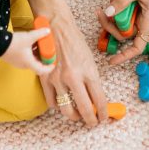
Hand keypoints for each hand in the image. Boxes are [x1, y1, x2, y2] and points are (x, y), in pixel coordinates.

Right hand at [2, 27, 53, 75]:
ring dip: (37, 54)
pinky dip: (30, 53)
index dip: (49, 68)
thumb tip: (48, 31)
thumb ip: (39, 34)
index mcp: (29, 63)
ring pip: (31, 61)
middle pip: (37, 65)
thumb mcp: (29, 37)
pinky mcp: (14, 59)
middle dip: (44, 58)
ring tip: (40, 44)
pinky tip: (31, 43)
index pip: (42, 70)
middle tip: (48, 51)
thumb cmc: (14, 43)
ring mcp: (18, 63)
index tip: (54, 63)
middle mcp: (24, 65)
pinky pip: (26, 58)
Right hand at [24, 0, 107, 126]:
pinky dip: (57, 106)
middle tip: (92, 122)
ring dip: (74, 116)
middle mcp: (73, 77)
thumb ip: (91, 79)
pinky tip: (62, 104)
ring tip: (77, 116)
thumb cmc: (75, 41)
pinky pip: (51, 102)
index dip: (103, 113)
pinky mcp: (44, 78)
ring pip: (66, 110)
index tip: (104, 118)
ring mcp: (57, 79)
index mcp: (88, 70)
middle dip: (90, 120)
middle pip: (84, 109)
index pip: (99, 99)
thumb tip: (95, 99)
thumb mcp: (89, 59)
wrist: (56, 26)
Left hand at [96, 0, 148, 66]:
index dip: (124, 56)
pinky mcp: (135, 4)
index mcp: (148, 22)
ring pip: (120, 16)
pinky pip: (122, 5)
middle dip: (110, 20)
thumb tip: (108, 13)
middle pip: (122, 30)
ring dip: (113, 3)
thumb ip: (122, 2)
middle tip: (102, 10)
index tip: (111, 61)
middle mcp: (143, 20)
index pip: (137, 46)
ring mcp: (139, 12)